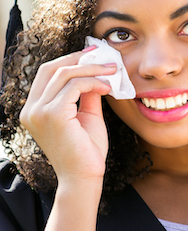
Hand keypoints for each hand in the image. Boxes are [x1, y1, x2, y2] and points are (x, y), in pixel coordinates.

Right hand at [20, 47, 115, 184]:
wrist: (85, 177)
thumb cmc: (86, 150)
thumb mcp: (86, 115)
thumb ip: (87, 94)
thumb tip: (96, 72)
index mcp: (34, 109)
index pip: (47, 73)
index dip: (70, 59)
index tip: (93, 53)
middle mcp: (30, 109)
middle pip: (51, 68)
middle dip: (79, 58)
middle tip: (104, 55)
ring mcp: (39, 112)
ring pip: (65, 74)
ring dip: (92, 69)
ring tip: (113, 71)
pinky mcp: (53, 114)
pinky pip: (75, 86)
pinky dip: (94, 81)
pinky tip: (108, 87)